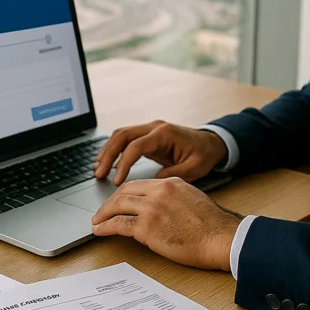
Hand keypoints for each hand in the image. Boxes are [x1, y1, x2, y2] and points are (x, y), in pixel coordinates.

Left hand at [91, 178, 241, 270]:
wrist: (220, 238)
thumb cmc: (212, 226)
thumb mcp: (193, 200)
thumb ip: (175, 198)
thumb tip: (163, 208)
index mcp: (171, 183)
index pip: (140, 184)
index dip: (125, 193)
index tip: (118, 200)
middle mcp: (159, 191)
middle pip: (125, 191)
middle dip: (110, 201)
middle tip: (102, 210)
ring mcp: (152, 208)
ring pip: (118, 205)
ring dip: (103, 213)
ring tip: (96, 220)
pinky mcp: (147, 227)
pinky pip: (118, 224)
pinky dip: (105, 227)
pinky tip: (99, 230)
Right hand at [94, 121, 228, 185]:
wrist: (211, 142)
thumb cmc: (204, 155)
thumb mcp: (194, 168)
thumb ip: (173, 175)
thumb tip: (153, 182)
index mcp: (165, 134)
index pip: (136, 146)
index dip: (123, 163)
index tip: (117, 181)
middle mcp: (154, 127)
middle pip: (122, 135)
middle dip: (107, 154)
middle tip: (98, 173)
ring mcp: (150, 129)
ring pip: (120, 134)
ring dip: (107, 151)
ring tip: (97, 170)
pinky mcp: (148, 136)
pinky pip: (126, 139)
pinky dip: (114, 150)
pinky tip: (107, 164)